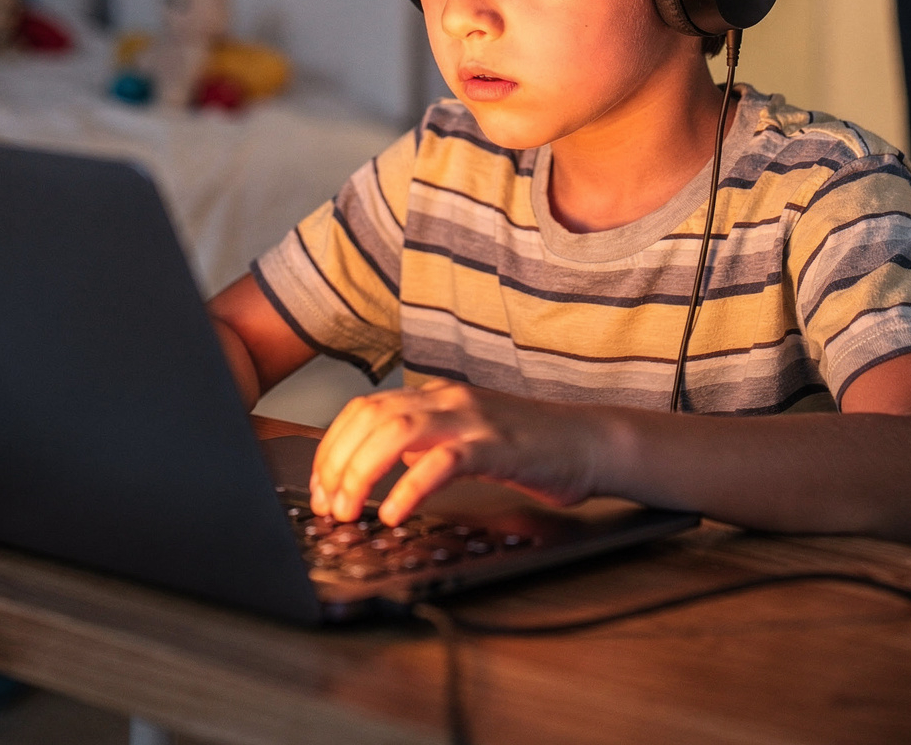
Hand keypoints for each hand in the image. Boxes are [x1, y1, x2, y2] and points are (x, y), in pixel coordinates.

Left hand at [309, 380, 599, 524]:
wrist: (591, 441)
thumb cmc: (531, 448)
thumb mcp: (466, 440)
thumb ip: (426, 446)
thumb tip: (379, 472)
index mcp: (436, 397)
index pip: (364, 409)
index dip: (332, 446)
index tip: (320, 485)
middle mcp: (448, 400)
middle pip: (370, 417)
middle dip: (337, 462)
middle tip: (328, 505)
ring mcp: (472, 419)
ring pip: (396, 431)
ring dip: (362, 473)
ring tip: (350, 510)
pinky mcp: (496, 446)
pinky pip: (442, 461)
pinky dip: (410, 487)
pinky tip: (395, 512)